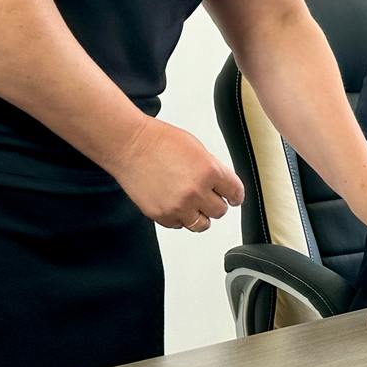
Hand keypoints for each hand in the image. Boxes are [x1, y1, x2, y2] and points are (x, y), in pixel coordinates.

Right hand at [105, 115, 244, 230]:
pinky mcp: (162, 216)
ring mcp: (178, 206)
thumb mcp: (198, 149)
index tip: (234, 198)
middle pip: (220, 211)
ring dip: (200, 215)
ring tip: (194, 205)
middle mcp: (196, 192)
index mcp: (210, 171)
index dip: (235, 195)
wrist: (131, 146)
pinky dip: (179, 217)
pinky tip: (175, 203)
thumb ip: (213, 169)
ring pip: (202, 224)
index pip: (235, 193)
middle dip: (216, 203)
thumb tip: (223, 185)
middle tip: (210, 197)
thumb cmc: (160, 141)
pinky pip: (179, 225)